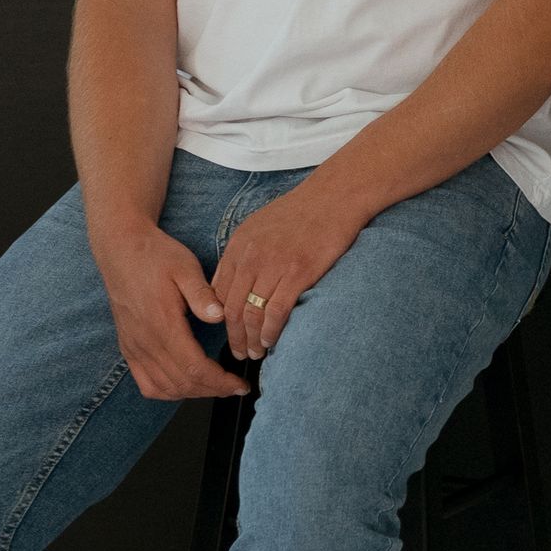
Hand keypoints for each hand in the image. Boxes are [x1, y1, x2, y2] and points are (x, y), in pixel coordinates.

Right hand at [96, 227, 251, 401]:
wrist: (121, 250)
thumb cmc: (155, 256)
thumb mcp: (185, 267)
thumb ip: (202, 294)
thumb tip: (219, 317)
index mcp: (163, 324)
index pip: (194, 368)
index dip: (220, 382)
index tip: (239, 384)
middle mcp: (145, 341)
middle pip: (182, 383)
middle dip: (213, 390)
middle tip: (235, 387)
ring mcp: (134, 347)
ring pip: (165, 388)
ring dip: (193, 393)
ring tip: (216, 386)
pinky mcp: (128, 347)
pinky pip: (146, 384)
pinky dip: (168, 392)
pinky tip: (184, 386)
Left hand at [209, 176, 368, 360]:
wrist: (333, 197)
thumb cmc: (299, 212)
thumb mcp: (258, 226)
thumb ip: (242, 254)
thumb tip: (230, 284)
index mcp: (238, 246)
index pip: (218, 292)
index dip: (219, 319)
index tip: (227, 333)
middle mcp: (251, 257)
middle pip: (231, 308)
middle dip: (233, 336)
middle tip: (239, 352)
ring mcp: (274, 266)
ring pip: (252, 314)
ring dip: (251, 339)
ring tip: (255, 353)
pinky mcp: (298, 273)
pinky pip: (276, 311)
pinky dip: (271, 332)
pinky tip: (271, 341)